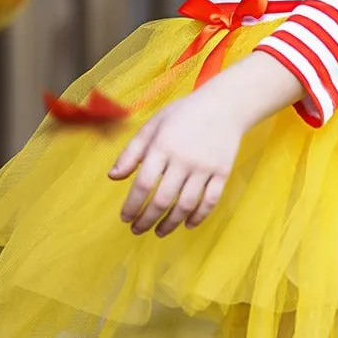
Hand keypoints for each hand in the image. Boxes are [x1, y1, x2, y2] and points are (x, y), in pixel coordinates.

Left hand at [107, 85, 244, 235]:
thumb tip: (112, 177)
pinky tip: (187, 224)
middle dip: (147, 219)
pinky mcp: (222, 172)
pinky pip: (210, 201)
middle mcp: (184, 159)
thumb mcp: (153, 126)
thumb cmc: (183, 114)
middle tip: (137, 230)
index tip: (125, 218)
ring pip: (186, 204)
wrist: (224, 106)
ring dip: (170, 223)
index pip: (143, 184)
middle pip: (163, 199)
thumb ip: (131, 152)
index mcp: (162, 146)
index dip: (132, 205)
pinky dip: (199, 217)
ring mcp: (205, 167)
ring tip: (159, 232)